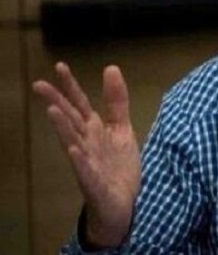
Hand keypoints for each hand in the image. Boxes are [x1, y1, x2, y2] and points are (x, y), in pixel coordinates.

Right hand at [32, 62, 140, 247]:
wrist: (123, 206)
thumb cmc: (118, 167)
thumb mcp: (121, 129)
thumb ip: (116, 101)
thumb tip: (110, 68)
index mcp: (94, 131)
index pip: (80, 104)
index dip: (71, 86)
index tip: (60, 66)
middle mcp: (87, 144)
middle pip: (71, 120)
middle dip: (57, 102)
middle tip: (39, 84)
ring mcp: (88, 164)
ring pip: (73, 143)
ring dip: (62, 128)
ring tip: (52, 111)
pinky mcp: (95, 184)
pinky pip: (85, 172)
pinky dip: (79, 161)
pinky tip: (73, 150)